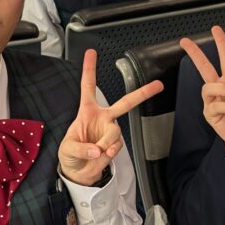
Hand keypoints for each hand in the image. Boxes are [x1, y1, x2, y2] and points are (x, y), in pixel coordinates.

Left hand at [58, 50, 163, 185]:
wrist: (78, 172)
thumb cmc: (70, 154)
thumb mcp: (67, 148)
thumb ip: (81, 148)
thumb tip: (97, 150)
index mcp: (87, 111)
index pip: (88, 86)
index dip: (90, 69)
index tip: (91, 52)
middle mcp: (102, 118)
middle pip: (125, 102)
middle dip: (142, 94)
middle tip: (158, 85)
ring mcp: (110, 131)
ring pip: (115, 132)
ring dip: (105, 143)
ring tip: (96, 151)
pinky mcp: (115, 145)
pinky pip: (116, 146)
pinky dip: (109, 152)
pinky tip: (104, 155)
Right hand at [180, 26, 224, 161]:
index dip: (221, 43)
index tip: (215, 29)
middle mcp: (219, 88)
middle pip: (204, 67)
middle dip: (195, 54)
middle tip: (185, 42)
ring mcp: (213, 100)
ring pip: (209, 86)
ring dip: (223, 88)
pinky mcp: (211, 113)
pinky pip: (215, 104)